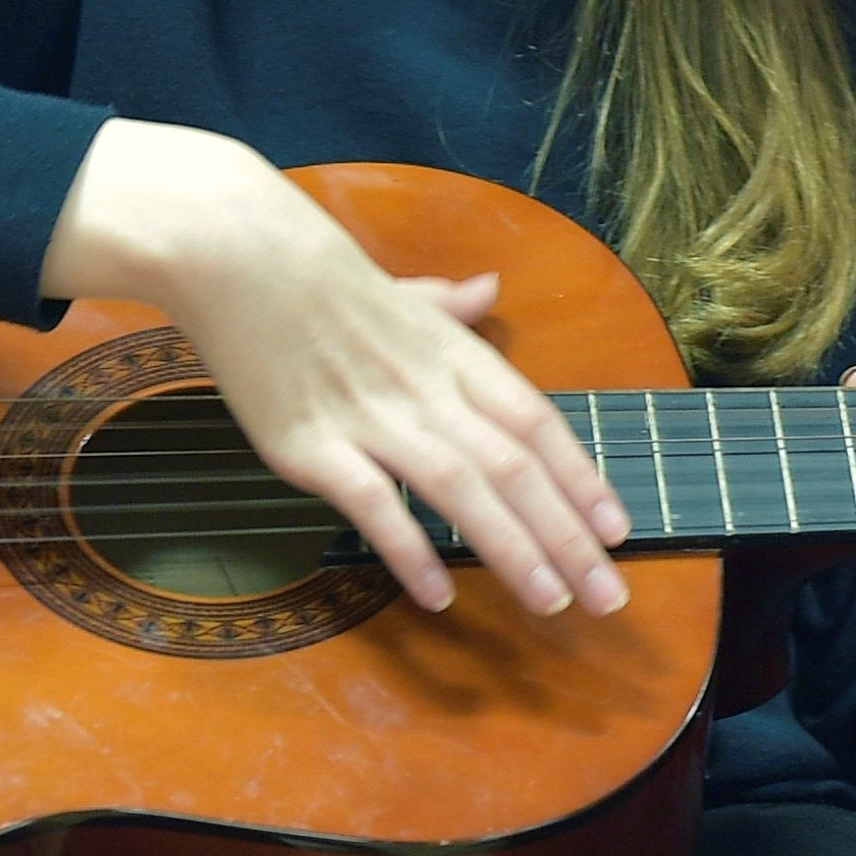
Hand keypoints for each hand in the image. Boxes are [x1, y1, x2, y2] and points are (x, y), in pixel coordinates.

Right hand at [41, 120, 626, 616]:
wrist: (236, 254)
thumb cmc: (316, 277)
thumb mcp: (397, 290)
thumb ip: (449, 306)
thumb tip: (488, 290)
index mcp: (453, 355)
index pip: (536, 423)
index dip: (582, 479)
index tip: (619, 531)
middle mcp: (426, 389)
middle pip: (515, 468)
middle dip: (569, 538)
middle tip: (609, 597)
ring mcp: (370, 418)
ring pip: (462, 488)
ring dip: (514, 549)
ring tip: (552, 602)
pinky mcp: (310, 445)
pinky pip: (373, 504)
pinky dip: (410, 549)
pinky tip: (438, 593)